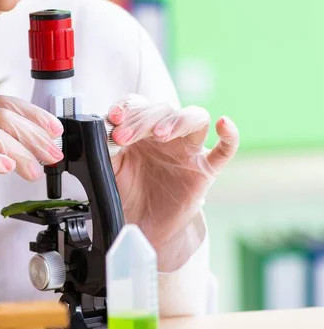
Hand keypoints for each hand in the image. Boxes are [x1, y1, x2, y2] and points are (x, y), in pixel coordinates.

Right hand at [0, 95, 63, 218]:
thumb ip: (5, 144)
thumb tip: (41, 149)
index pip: (7, 103)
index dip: (33, 115)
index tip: (54, 130)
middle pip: (2, 118)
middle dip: (31, 138)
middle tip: (49, 156)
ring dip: (15, 151)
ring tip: (30, 169)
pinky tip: (4, 167)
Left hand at [107, 94, 238, 270]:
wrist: (142, 225)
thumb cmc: (128, 191)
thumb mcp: (111, 166)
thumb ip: (106, 146)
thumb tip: (99, 127)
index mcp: (142, 128)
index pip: (140, 103)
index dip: (128, 106)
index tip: (114, 117)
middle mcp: (167, 133)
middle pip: (163, 109)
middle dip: (141, 120)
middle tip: (122, 138)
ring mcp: (188, 150)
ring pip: (195, 117)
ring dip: (176, 120)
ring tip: (158, 134)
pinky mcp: (205, 170)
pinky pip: (225, 150)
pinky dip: (230, 135)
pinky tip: (224, 124)